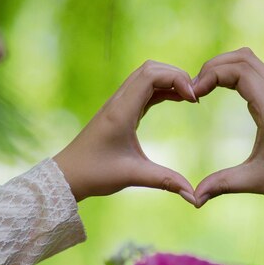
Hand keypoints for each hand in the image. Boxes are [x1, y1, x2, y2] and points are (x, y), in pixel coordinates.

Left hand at [53, 61, 196, 202]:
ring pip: (147, 76)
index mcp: (121, 111)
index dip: (176, 78)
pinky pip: (144, 90)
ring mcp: (118, 104)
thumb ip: (166, 181)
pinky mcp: (120, 111)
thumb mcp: (133, 176)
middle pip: (150, 68)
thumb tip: (194, 196)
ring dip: (169, 80)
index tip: (193, 99)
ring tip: (190, 97)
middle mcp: (119, 102)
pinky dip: (162, 89)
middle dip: (176, 75)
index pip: (150, 74)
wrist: (68, 175)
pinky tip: (178, 100)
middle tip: (195, 96)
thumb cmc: (95, 174)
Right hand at [192, 48, 263, 207]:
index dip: (213, 74)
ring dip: (223, 67)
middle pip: (243, 58)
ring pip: (249, 61)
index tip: (194, 95)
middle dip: (213, 66)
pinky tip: (218, 90)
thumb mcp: (258, 182)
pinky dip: (233, 73)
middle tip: (194, 90)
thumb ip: (224, 185)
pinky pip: (254, 72)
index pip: (242, 71)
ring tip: (203, 88)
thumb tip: (195, 198)